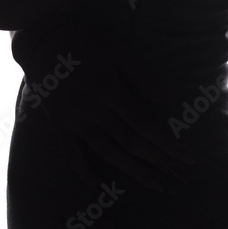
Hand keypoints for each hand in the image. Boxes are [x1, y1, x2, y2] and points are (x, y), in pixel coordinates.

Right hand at [23, 33, 195, 193]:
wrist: (42, 41)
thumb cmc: (84, 42)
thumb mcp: (115, 49)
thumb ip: (138, 74)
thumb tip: (161, 100)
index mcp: (109, 88)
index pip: (143, 123)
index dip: (166, 142)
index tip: (185, 156)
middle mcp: (93, 109)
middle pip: (130, 142)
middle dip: (158, 160)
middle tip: (178, 175)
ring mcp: (75, 121)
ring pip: (108, 153)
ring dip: (134, 172)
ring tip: (156, 185)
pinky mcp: (60, 127)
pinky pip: (73, 156)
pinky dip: (87, 174)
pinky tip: (103, 187)